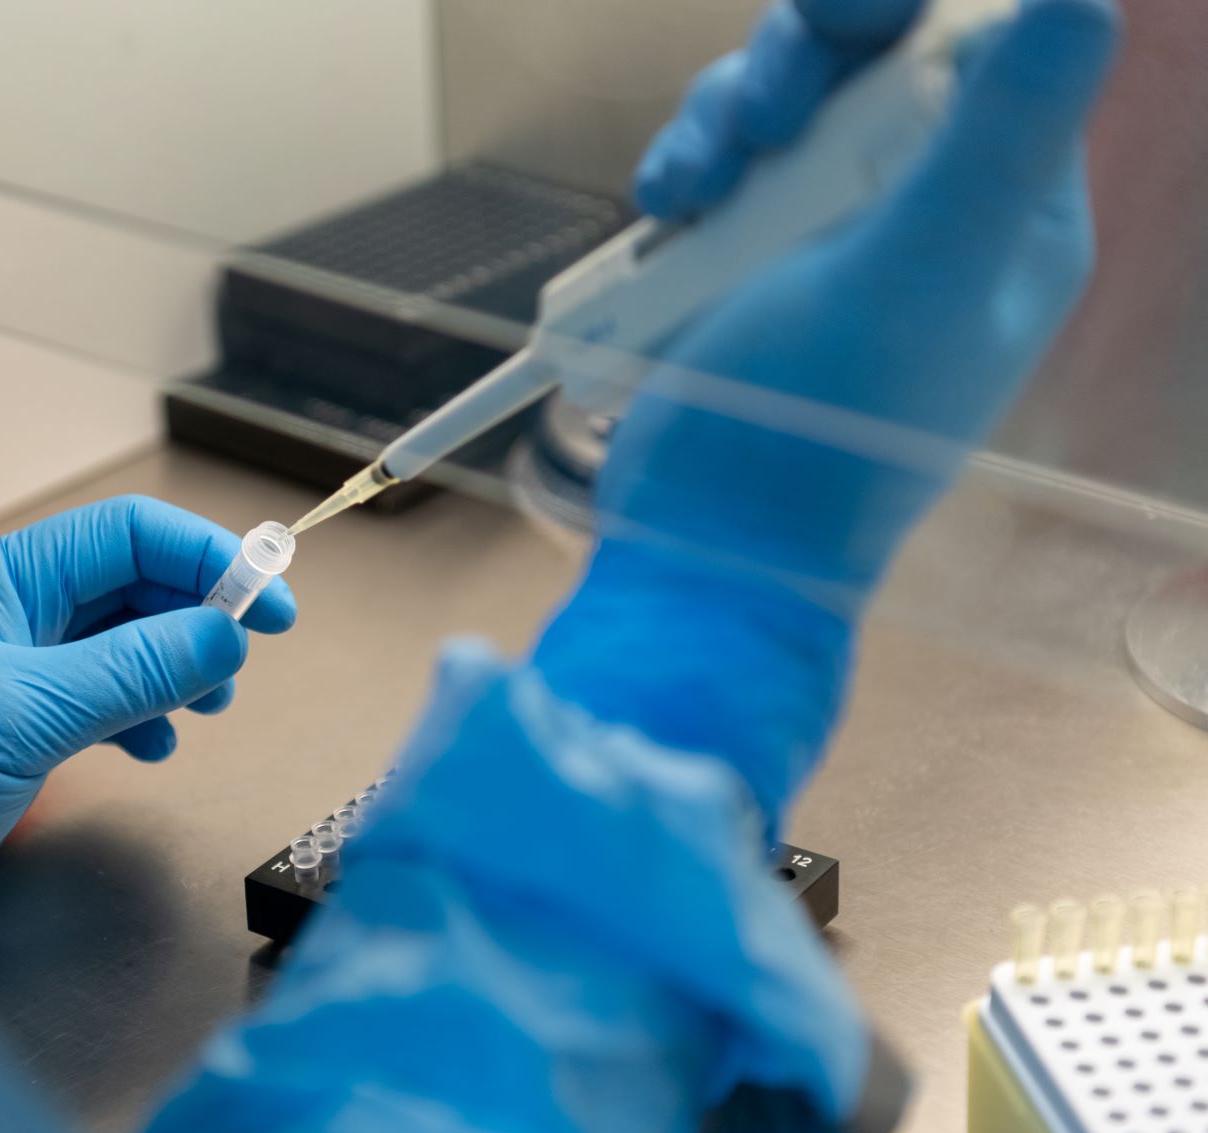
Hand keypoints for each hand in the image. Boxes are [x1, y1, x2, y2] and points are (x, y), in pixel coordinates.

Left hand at [0, 495, 295, 921]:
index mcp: (4, 580)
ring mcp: (11, 674)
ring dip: (176, 669)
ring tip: (205, 713)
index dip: (209, 557)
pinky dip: (140, 717)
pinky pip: (100, 701)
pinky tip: (152, 751)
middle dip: (198, 616)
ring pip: (123, 645)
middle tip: (241, 671)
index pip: (128, 534)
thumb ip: (132, 670)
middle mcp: (12, 615)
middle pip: (133, 586)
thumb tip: (227, 634)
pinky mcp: (11, 732)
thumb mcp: (24, 714)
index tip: (273, 606)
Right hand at [536, 0, 1121, 823]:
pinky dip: (688, 167)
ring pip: (785, 100)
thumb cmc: (818, 428)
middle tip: (761, 119)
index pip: (985, 49)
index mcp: (1009, 211)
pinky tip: (663, 210)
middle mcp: (930, 210)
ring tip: (686, 193)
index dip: (905, 16)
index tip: (837, 19)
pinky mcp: (748, 256)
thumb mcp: (915, 276)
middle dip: (797, 66)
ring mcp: (830, 233)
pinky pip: (724, 160)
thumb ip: (1000, 134)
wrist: (706, 542)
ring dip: (724, 119)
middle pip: (872, 57)